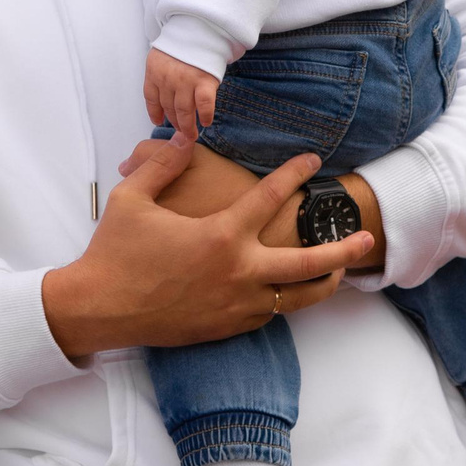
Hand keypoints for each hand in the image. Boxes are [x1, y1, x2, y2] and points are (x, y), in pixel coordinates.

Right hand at [42, 140, 372, 357]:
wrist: (99, 309)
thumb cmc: (114, 251)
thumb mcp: (132, 197)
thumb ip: (162, 164)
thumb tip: (184, 137)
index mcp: (221, 236)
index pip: (270, 197)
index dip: (295, 173)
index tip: (314, 160)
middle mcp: (238, 272)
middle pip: (309, 264)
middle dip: (342, 248)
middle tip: (366, 236)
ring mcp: (236, 305)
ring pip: (297, 298)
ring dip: (324, 282)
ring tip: (343, 271)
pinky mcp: (227, 327)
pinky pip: (270, 314)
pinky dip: (285, 300)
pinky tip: (291, 290)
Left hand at [144, 48, 219, 140]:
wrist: (202, 24)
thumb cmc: (185, 39)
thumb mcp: (163, 53)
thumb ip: (161, 72)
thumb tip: (163, 94)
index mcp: (154, 70)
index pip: (151, 97)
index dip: (154, 112)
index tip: (159, 121)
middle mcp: (167, 78)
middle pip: (168, 107)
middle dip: (174, 122)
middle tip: (181, 133)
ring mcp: (185, 81)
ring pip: (184, 111)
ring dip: (187, 126)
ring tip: (191, 135)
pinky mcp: (204, 81)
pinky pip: (204, 105)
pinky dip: (205, 115)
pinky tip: (205, 121)